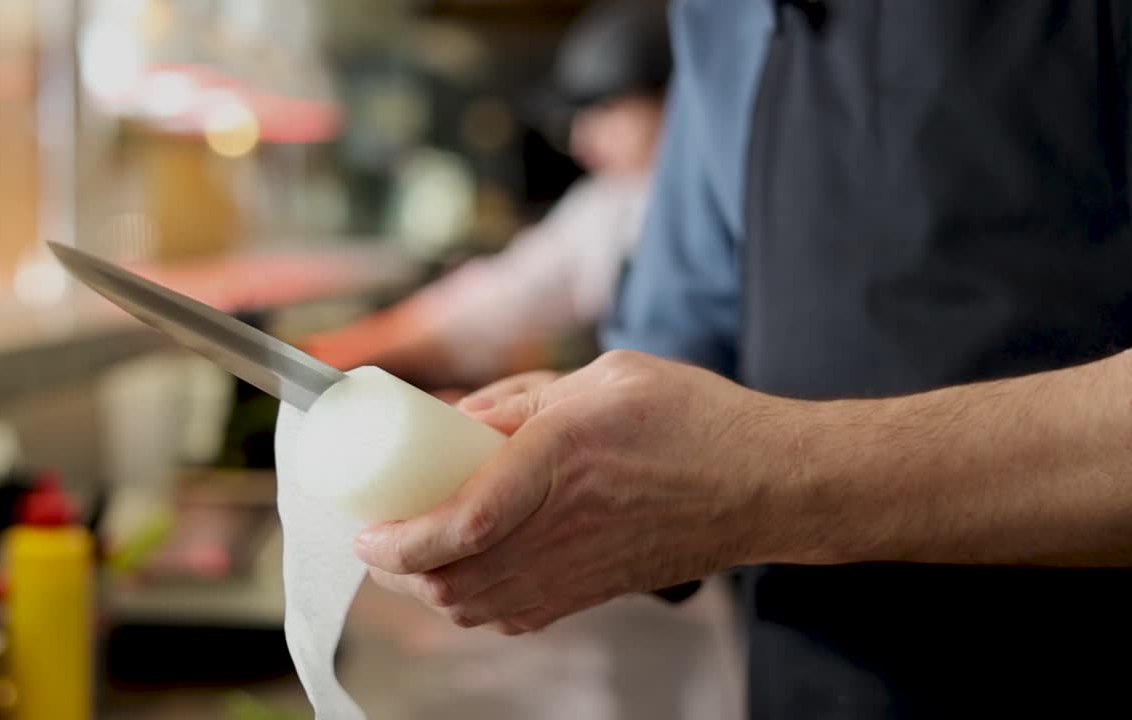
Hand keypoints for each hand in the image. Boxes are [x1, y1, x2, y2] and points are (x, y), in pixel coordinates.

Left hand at [354, 351, 795, 633]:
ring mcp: (580, 570)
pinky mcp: (594, 591)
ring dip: (430, 589)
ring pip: (478, 608)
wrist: (766, 483)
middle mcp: (562, 526)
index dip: (399, 540)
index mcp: (560, 460)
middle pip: (453, 583)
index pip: (459, 524)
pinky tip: (469, 572)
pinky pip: (514, 615)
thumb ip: (524, 399)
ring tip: (413, 554)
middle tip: (378, 537)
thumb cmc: (694, 421)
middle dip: (399, 571)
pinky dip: (474, 603)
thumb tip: (456, 421)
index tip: (365, 532)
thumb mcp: (604, 377)